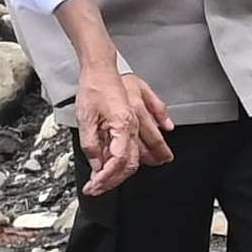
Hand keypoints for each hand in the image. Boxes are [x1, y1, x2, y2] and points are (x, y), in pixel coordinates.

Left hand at [74, 63, 173, 198]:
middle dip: (119, 176)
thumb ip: (91, 144)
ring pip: (152, 140)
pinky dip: (163, 121)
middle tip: (103, 186)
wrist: (98, 66)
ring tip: (155, 164)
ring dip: (151, 156)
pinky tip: (167, 128)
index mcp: (122, 126)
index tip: (96, 185)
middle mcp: (135, 121)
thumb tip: (97, 164)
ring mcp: (141, 111)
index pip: (119, 161)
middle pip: (135, 157)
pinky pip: (158, 113)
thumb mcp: (84, 119)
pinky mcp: (142, 100)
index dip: (107, 177)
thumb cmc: (92, 88)